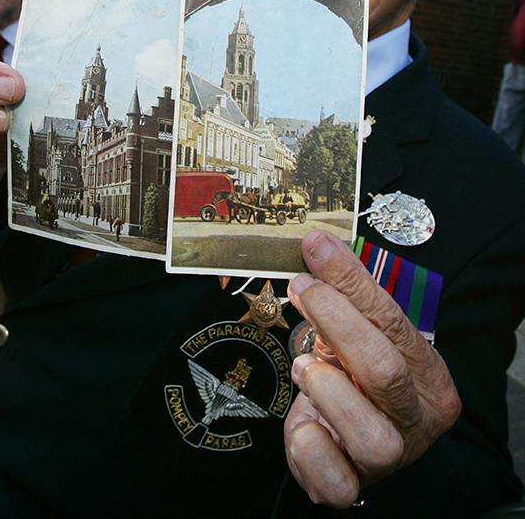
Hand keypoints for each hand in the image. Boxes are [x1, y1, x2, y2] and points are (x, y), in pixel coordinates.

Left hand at [285, 231, 459, 508]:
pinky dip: (309, 448)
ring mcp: (389, 456)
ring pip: (369, 434)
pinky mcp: (352, 485)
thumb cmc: (351, 379)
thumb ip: (342, 293)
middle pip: (384, 371)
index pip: (393, 321)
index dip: (350, 283)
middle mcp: (416, 417)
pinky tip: (302, 425)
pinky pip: (334, 478)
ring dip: (326, 390)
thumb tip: (318, 244)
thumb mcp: (352, 333)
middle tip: (302, 291)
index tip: (316, 249)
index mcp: (427, 373)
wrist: (342, 443)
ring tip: (305, 369)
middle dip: (336, 322)